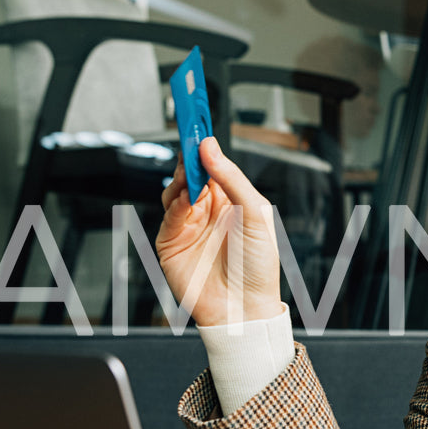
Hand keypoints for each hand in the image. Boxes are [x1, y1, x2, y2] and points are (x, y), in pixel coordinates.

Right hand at [155, 137, 281, 326]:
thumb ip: (232, 178)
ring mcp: (188, 225)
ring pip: (175, 191)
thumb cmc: (258, 265)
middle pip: (191, 173)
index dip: (204, 144)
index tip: (197, 120)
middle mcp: (208, 210)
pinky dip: (176, 203)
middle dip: (189, 157)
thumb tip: (210, 147)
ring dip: (182, 179)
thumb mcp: (255, 213)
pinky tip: (187, 199)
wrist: (245, 308)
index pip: (213, 165)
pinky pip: (169, 215)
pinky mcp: (171, 243)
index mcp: (231, 201)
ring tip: (193, 176)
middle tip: (189, 139)